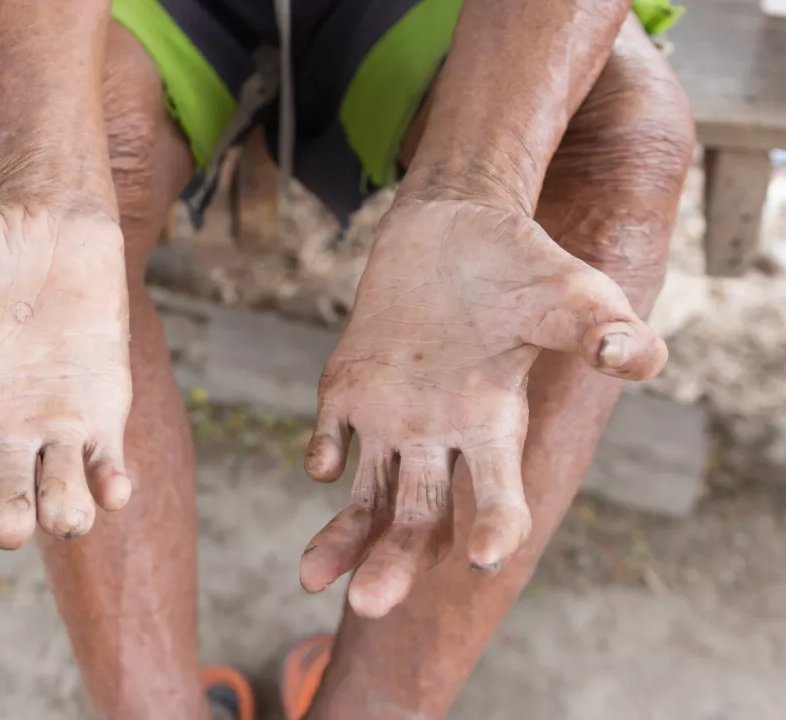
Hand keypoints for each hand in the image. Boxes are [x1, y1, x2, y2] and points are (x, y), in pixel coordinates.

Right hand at [0, 204, 131, 591]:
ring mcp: (53, 429)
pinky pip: (108, 468)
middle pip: (2, 513)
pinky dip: (111, 487)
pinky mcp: (102, 413)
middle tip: (8, 518)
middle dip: (6, 523)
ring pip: (61, 502)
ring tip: (67, 512)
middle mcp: (0, 436)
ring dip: (65, 515)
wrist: (49, 223)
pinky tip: (113, 489)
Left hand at [300, 199, 665, 617]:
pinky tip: (323, 462)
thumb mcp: (571, 291)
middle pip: (418, 518)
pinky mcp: (347, 387)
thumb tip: (637, 355)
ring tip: (312, 580)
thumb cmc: (520, 263)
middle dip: (395, 562)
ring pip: (367, 495)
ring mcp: (390, 416)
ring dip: (344, 539)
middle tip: (369, 606)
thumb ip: (601, 326)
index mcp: (494, 425)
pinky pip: (329, 437)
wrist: (451, 225)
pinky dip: (321, 452)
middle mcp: (440, 435)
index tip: (485, 555)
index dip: (495, 525)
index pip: (497, 495)